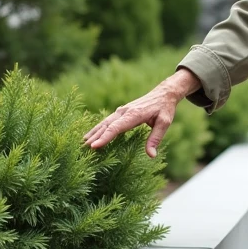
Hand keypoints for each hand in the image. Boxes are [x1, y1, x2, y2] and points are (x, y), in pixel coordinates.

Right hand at [82, 69, 201, 157]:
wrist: (164, 93)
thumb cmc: (164, 109)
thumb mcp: (164, 123)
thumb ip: (156, 138)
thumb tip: (151, 155)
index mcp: (134, 114)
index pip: (116, 128)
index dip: (105, 138)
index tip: (94, 146)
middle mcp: (124, 111)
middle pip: (106, 125)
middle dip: (95, 137)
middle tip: (83, 149)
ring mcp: (121, 111)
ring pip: (104, 123)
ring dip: (94, 132)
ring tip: (82, 143)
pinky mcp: (121, 112)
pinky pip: (107, 121)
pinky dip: (98, 128)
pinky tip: (91, 135)